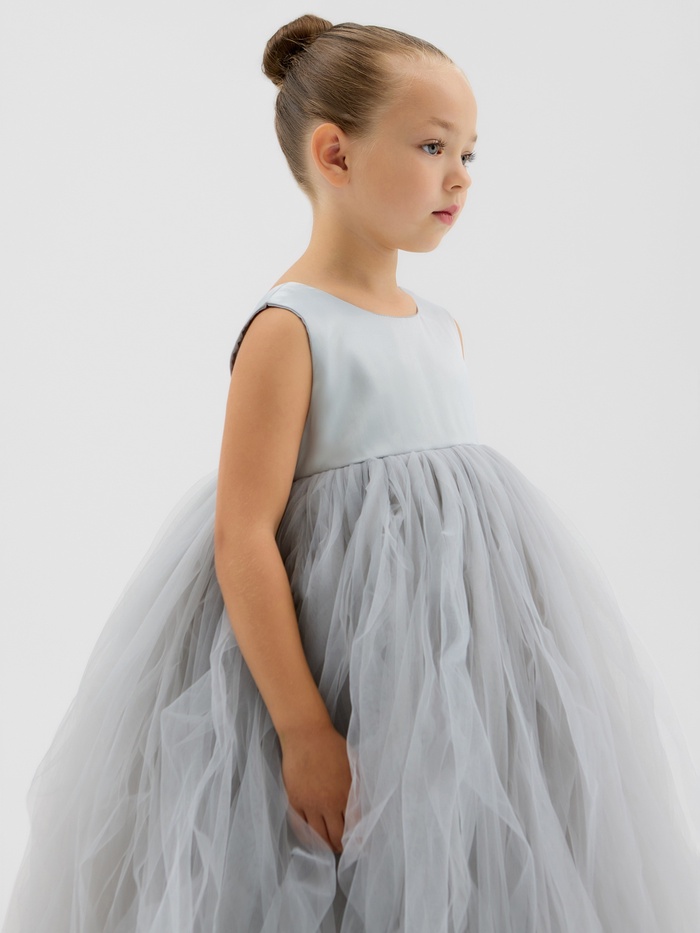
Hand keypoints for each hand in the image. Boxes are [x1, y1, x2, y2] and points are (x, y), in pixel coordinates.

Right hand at [280, 720, 351, 852]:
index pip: (355, 826)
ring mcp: (310, 804)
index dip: (359, 839)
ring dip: (326, 845)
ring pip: (318, 835)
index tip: (361, 845)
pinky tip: (312, 839)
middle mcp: (328, 803)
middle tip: (345, 849)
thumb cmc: (332, 745)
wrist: (306, 735)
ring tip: (330, 847)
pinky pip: (300, 826)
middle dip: (342, 846)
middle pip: (337, 836)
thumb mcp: (353, 764)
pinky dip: (308, 837)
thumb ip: (359, 785)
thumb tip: (366, 803)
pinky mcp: (294, 801)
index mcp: (346, 793)